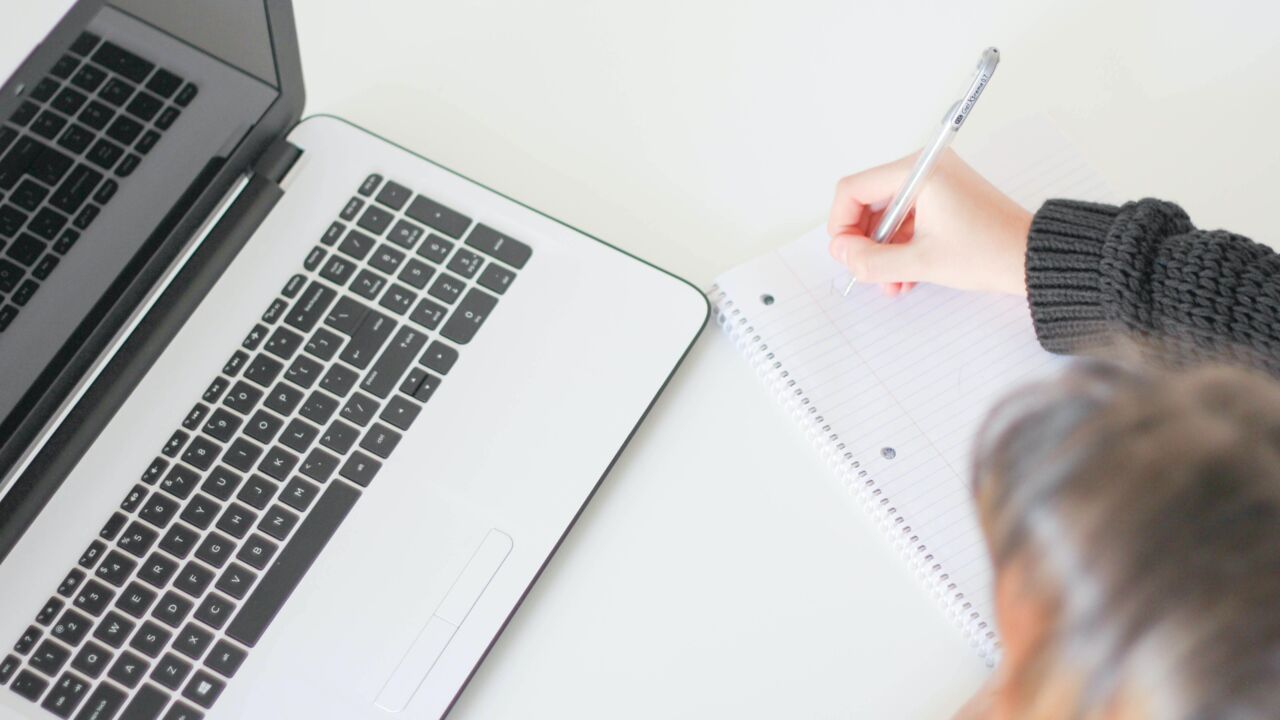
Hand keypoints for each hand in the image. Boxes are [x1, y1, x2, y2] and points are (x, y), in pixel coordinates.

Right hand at [827, 149, 1031, 295]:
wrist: (1033, 258)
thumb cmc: (990, 252)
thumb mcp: (921, 262)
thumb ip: (872, 260)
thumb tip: (841, 253)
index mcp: (918, 171)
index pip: (853, 189)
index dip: (841, 224)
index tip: (846, 254)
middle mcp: (925, 169)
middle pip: (868, 202)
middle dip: (864, 241)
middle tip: (865, 270)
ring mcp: (935, 184)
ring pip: (887, 216)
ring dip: (883, 250)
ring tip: (890, 282)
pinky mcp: (944, 199)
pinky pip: (907, 220)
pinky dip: (900, 246)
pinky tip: (904, 276)